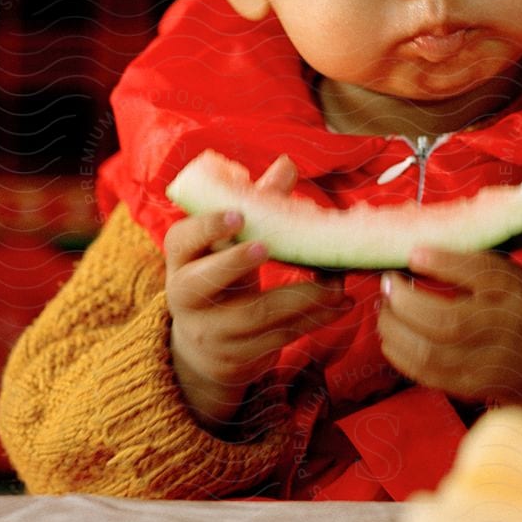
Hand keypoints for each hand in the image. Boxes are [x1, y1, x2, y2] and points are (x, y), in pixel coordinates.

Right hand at [165, 154, 352, 434]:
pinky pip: (279, 338)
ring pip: (256, 315)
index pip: (182, 240)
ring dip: (302, 297)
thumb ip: (256, 204)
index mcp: (182, 260)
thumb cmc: (221, 277)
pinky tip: (339, 305)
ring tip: (336, 282)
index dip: (206, 228)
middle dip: (237, 263)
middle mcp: (187, 297)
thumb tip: (287, 164)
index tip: (238, 215)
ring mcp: (211, 331)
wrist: (201, 349)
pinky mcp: (237, 357)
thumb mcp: (228, 244)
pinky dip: (314, 320)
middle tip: (269, 247)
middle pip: (206, 282)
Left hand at [375, 244, 521, 432]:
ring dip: (395, 329)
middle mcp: (505, 329)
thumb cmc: (518, 306)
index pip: (484, 274)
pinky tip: (391, 336)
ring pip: (430, 352)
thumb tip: (414, 251)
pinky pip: (427, 374)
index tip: (413, 254)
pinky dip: (400, 353)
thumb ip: (476, 265)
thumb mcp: (512, 277)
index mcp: (515, 292)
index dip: (445, 263)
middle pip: (448, 321)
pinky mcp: (471, 386)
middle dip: (405, 301)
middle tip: (388, 284)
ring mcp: (488, 363)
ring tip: (385, 310)